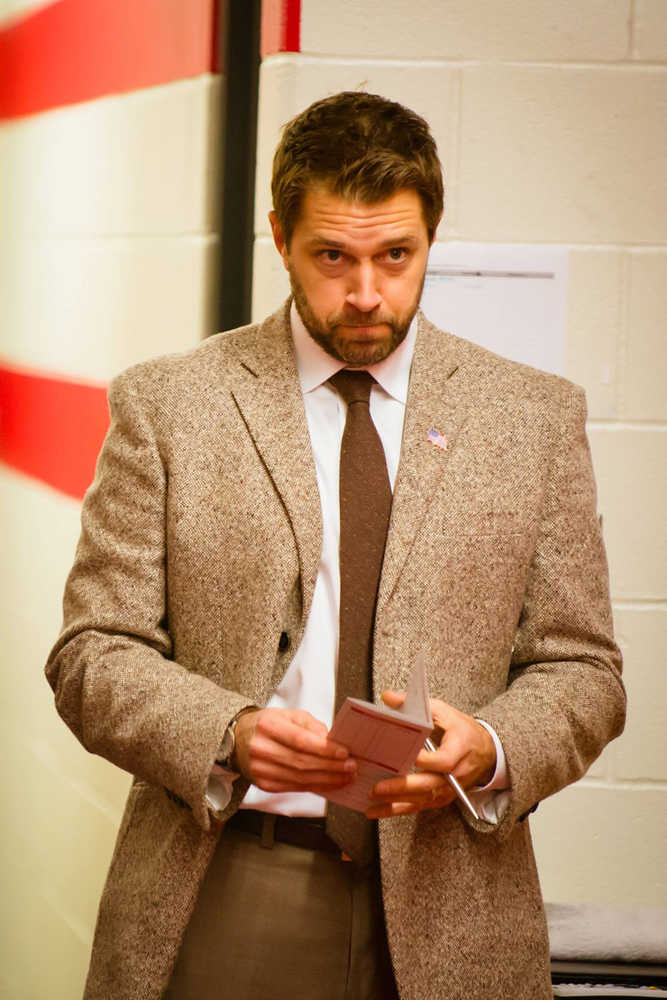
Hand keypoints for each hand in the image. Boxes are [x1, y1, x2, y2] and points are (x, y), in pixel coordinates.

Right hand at [234, 707, 355, 794]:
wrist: (238, 739)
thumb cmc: (267, 725)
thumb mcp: (288, 714)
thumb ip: (310, 725)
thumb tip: (330, 740)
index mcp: (268, 726)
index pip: (300, 740)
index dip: (324, 749)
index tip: (344, 753)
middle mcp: (261, 749)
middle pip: (302, 762)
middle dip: (331, 767)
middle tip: (351, 767)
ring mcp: (261, 769)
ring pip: (300, 779)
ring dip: (327, 780)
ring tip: (345, 777)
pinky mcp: (264, 784)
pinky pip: (295, 788)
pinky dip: (316, 787)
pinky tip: (330, 783)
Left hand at [366, 691, 495, 817]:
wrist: (484, 751)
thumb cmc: (461, 729)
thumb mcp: (442, 711)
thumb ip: (415, 705)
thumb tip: (388, 697)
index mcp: (459, 749)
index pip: (443, 760)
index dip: (425, 761)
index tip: (406, 756)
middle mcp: (455, 774)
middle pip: (429, 785)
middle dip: (403, 788)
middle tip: (378, 788)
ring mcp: (448, 789)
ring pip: (421, 800)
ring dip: (395, 803)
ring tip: (372, 802)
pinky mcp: (441, 798)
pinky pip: (419, 806)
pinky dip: (397, 810)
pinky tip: (377, 811)